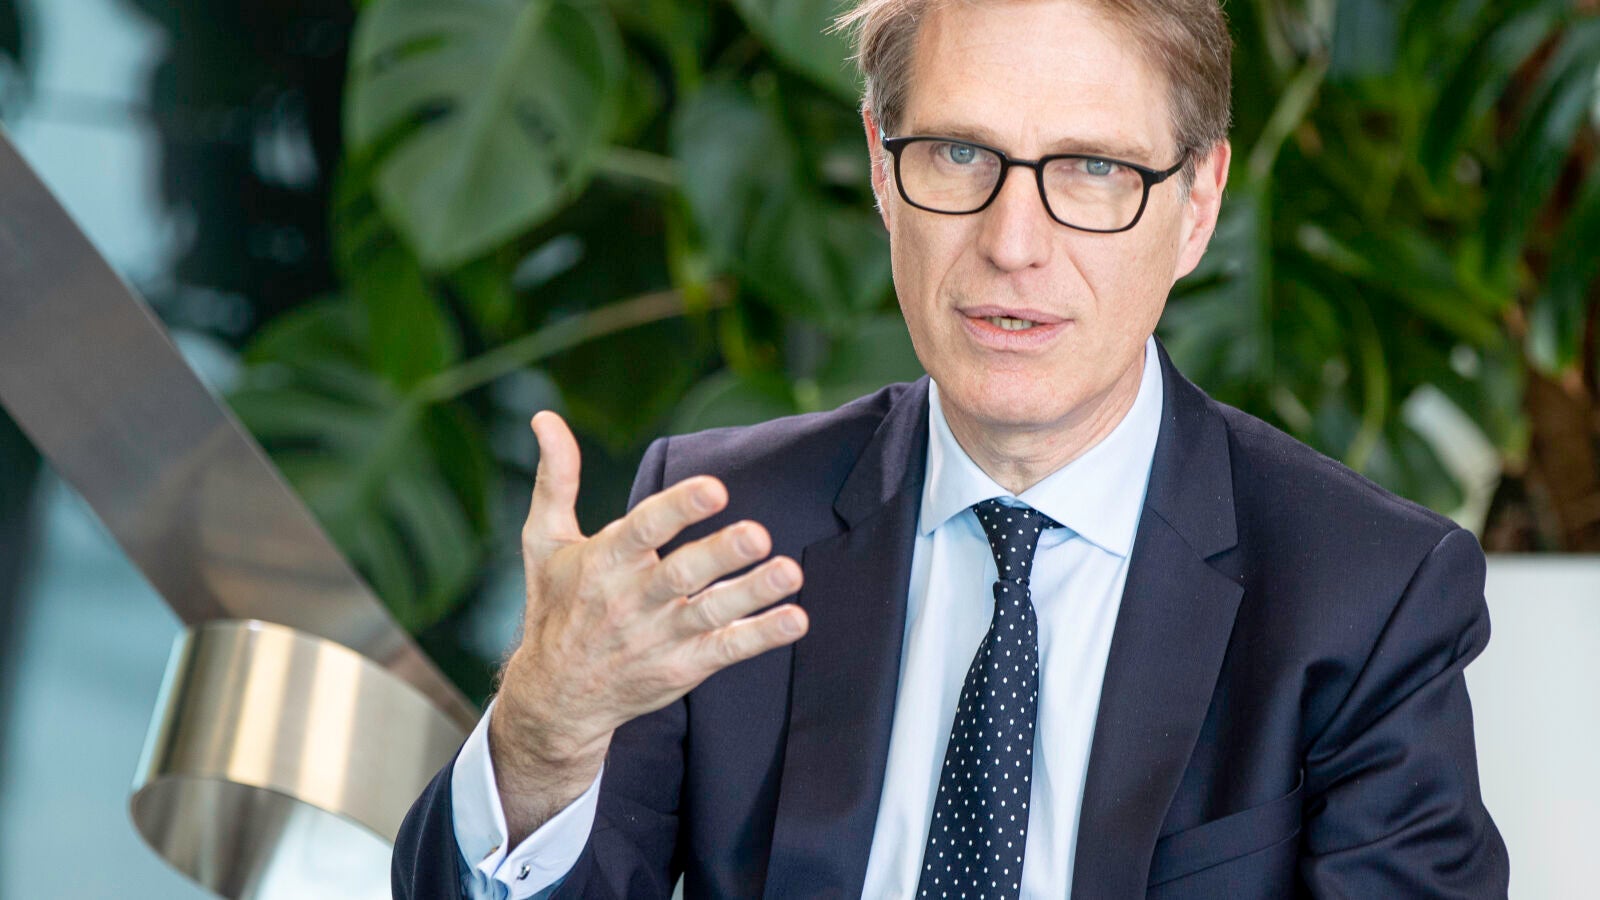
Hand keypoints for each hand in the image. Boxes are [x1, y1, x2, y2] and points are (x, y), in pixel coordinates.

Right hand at [489, 411, 807, 840]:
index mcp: (602, 562)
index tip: (715, 488)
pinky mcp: (682, 667)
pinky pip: (726, 650)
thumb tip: (545, 416)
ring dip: (752, 593)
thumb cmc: (554, 606)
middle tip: (758, 534)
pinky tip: (795, 619)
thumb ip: (557, 478)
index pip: (642, 530)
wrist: (554, 697)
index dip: (678, 509)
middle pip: (681, 575)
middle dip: (720, 554)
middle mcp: (631, 600)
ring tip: (791, 572)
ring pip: (711, 613)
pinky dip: (761, 636)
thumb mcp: (543, 542)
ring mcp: (659, 637)